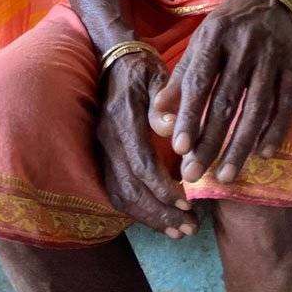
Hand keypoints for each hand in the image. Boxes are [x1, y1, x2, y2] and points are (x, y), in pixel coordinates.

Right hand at [97, 51, 198, 237]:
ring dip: (149, 217)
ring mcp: (101, 149)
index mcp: (123, 118)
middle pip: (130, 187)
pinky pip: (115, 191)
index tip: (187, 203)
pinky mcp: (102, 156)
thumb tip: (173, 129)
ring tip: (178, 231)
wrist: (112, 60)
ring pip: (120, 194)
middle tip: (190, 228)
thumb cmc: (141, 67)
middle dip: (160, 212)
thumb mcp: (156, 75)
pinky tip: (158, 220)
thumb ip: (164, 101)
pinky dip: (136, 210)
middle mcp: (107, 138)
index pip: (140, 163)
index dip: (162, 188)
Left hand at [150, 0, 291, 183]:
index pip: (200, 82)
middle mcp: (244, 45)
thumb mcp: (202, 41)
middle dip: (210, 142)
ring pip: (257, 107)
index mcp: (215, 36)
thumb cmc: (230, 25)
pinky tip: (263, 154)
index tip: (180, 149)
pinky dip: (275, 131)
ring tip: (227, 175)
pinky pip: (286, 103)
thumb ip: (181, 77)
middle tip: (195, 175)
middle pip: (226, 101)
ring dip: (242, 145)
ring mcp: (272, 55)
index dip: (190, 116)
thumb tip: (160, 114)